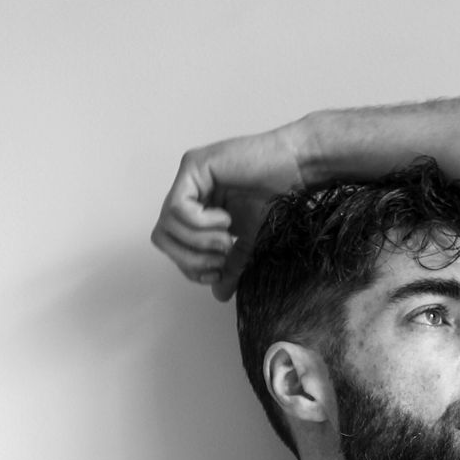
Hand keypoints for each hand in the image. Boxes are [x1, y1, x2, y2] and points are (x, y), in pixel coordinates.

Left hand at [151, 125, 304, 300]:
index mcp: (198, 209)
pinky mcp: (193, 166)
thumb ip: (232, 266)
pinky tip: (225, 218)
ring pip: (167, 224)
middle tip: (221, 256)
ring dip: (199, 241)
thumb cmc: (279, 201)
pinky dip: (201, 222)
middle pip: (162, 237)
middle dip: (190, 258)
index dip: (190, 267)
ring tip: (227, 237)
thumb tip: (217, 293)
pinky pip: (178, 207)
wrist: (297, 172)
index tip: (217, 272)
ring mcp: (189, 178)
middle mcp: (188, 192)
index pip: (173, 245)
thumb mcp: (251, 244)